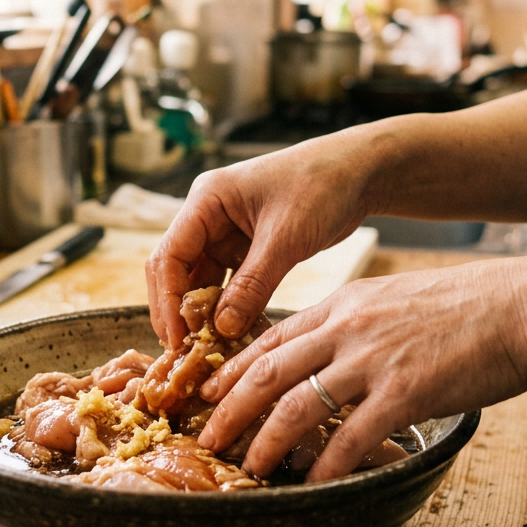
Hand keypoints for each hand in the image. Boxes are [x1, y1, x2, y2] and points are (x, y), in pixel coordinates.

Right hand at [146, 132, 378, 344]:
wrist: (358, 173)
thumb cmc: (321, 187)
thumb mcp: (286, 238)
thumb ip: (253, 285)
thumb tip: (222, 329)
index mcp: (206, 200)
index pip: (170, 254)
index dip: (168, 299)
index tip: (177, 338)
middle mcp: (208, 216)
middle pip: (176, 269)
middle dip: (177, 310)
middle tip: (183, 352)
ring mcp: (226, 233)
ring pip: (201, 280)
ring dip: (202, 313)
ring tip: (204, 351)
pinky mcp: (246, 248)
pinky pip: (228, 284)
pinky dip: (228, 308)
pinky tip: (232, 336)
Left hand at [196, 258, 526, 481]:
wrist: (522, 307)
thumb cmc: (466, 306)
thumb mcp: (393, 298)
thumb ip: (355, 321)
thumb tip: (329, 351)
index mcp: (342, 304)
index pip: (270, 338)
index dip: (232, 369)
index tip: (208, 392)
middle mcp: (347, 329)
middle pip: (268, 372)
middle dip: (229, 409)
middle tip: (207, 438)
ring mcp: (373, 360)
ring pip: (297, 406)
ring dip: (266, 443)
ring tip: (250, 469)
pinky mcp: (405, 393)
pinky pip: (350, 437)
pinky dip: (325, 466)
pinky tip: (311, 485)